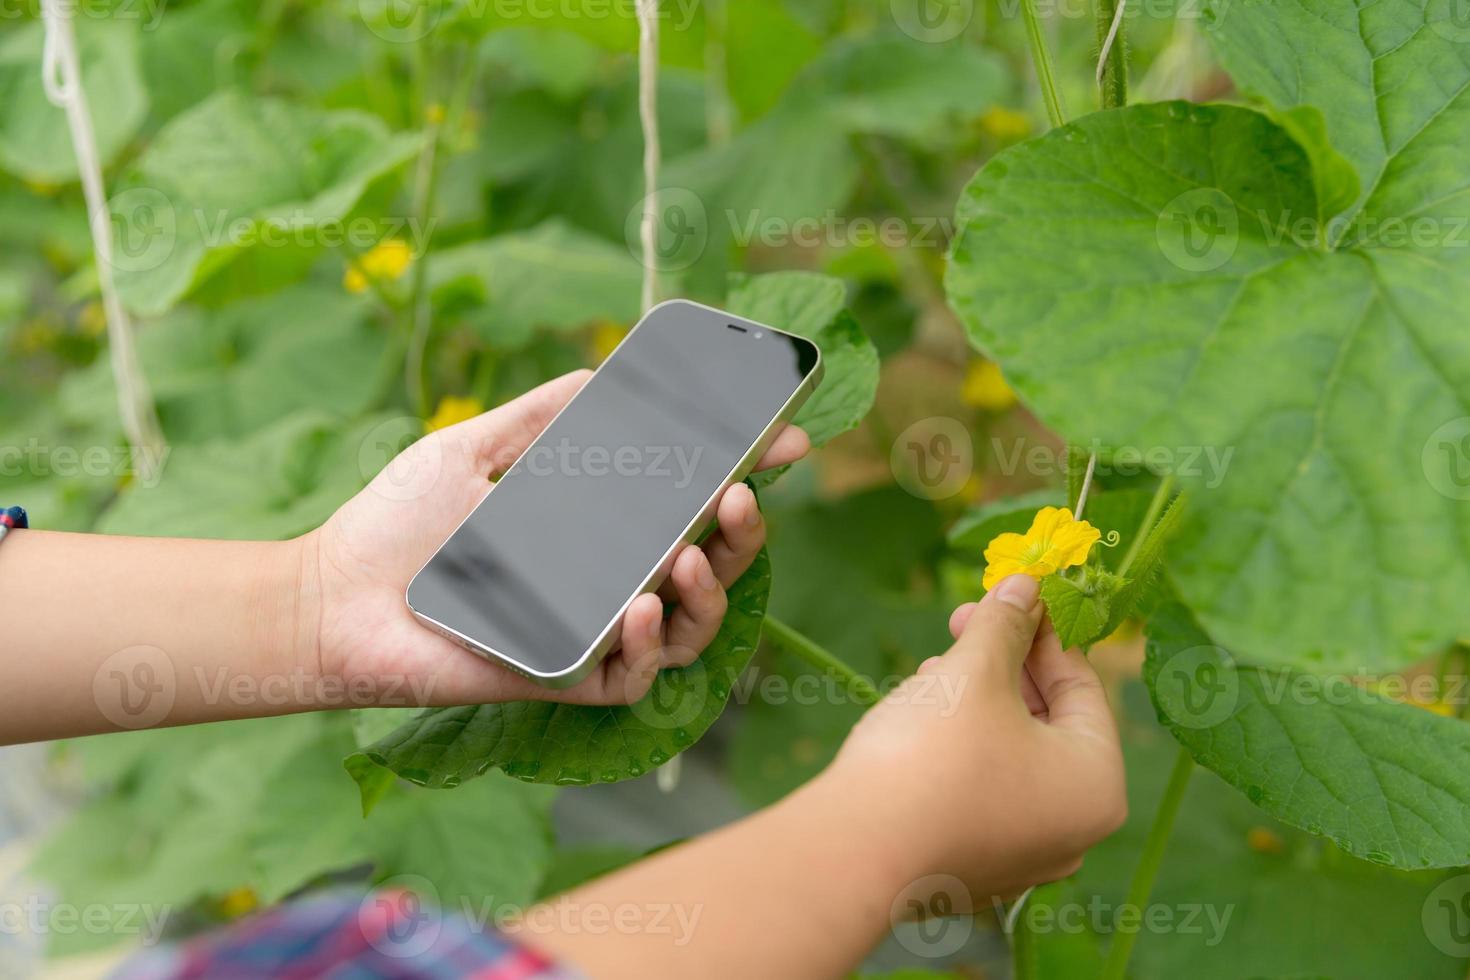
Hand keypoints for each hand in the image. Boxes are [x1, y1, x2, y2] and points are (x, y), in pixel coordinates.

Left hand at [301, 370, 808, 707]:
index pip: (691, 502)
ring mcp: (592, 632)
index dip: (745, 473)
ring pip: (690, 627)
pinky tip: (638, 610)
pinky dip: (646, 646)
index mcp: (598, 526)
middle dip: (745, 533)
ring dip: (710, 591)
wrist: (331, 596)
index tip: (785, 439)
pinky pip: (633, 676)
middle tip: (743, 493)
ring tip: (695, 554)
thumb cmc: (397, 524)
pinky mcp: (566, 678)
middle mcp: (608, 580)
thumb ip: (540, 416)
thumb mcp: (474, 448)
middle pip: (712, 565)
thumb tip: (606, 373)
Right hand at [824, 573, 1125, 903]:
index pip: (1083, 688)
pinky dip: (958, 749)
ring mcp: (1020, 858)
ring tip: (933, 670)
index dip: (1043, 631)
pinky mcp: (971, 869)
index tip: (1011, 593)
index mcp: (1096, 786)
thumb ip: (1006, 623)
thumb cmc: (934, 754)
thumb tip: (1028, 583)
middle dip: (1002, 665)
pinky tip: (919, 718)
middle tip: (962, 621)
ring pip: (1009, 755)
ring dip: (976, 702)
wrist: (855, 854)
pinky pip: (979, 792)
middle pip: (1046, 723)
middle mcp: (1071, 832)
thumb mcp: (974, 672)